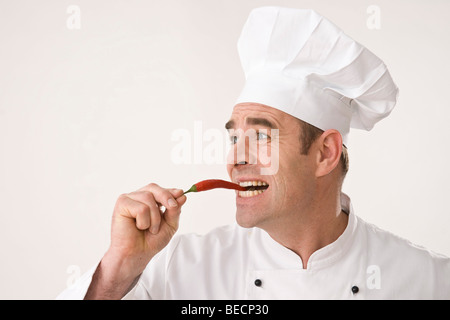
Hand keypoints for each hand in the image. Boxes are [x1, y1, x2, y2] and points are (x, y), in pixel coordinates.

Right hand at [85, 183, 186, 298]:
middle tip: (172, 207)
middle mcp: (138, 197)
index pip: (160, 190)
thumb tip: (181, 196)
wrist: (136, 255)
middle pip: (154, 187)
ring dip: (154, 217)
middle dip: (166, 197)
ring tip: (149, 229)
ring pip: (149, 198)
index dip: (171, 191)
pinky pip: (141, 208)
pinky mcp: (121, 204)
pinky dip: (144, 221)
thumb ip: (175, 210)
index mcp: (148, 201)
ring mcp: (128, 199)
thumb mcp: (169, 225)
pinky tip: (138, 227)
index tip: (181, 194)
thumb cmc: (150, 241)